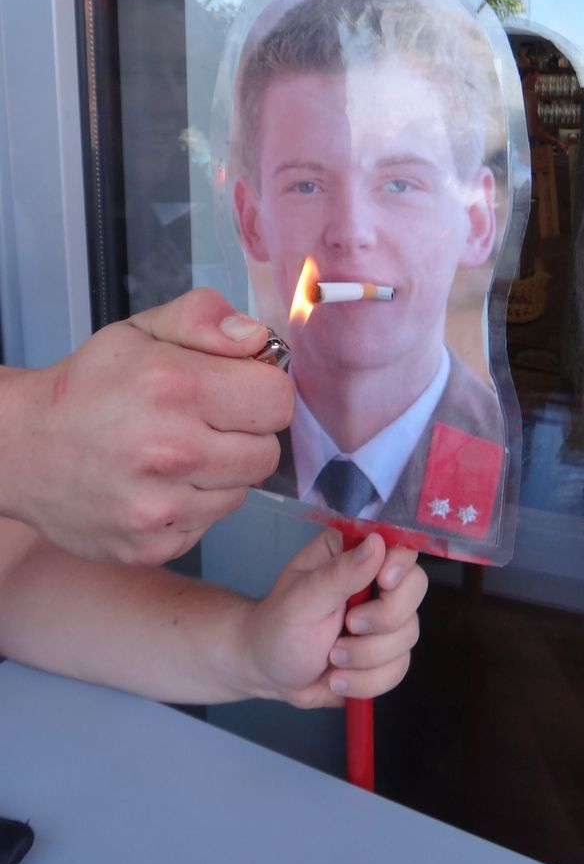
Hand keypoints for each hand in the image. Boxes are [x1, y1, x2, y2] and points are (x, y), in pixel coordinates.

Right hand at [1, 290, 293, 564]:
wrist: (22, 450)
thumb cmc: (88, 387)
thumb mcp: (142, 330)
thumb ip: (204, 318)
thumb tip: (256, 338)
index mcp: (174, 387)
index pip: (277, 400)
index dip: (263, 389)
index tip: (237, 388)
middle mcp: (170, 451)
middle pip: (267, 453)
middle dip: (246, 434)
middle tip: (206, 422)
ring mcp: (160, 507)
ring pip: (241, 492)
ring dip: (221, 473)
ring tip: (176, 453)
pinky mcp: (152, 546)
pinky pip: (208, 524)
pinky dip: (193, 506)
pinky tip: (159, 484)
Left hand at [242, 530, 427, 706]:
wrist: (269, 673)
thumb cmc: (278, 627)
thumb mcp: (302, 599)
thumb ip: (339, 573)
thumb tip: (377, 543)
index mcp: (352, 553)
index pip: (399, 546)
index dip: (399, 566)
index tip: (382, 582)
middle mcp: (375, 581)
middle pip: (415, 590)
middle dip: (383, 620)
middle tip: (348, 626)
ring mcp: (385, 618)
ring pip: (408, 635)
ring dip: (367, 657)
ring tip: (332, 658)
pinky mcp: (386, 654)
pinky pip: (399, 668)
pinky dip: (366, 681)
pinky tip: (338, 678)